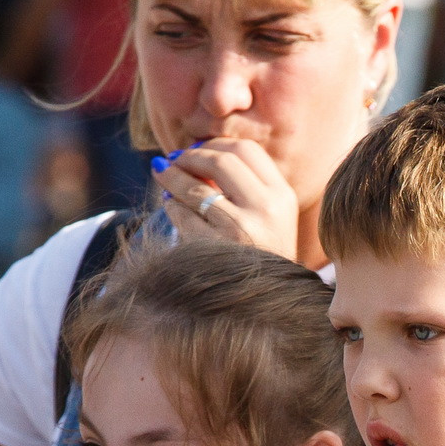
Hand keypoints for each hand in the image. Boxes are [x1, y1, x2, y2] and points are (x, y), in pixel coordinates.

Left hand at [157, 138, 301, 260]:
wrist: (269, 302)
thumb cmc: (263, 254)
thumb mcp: (270, 217)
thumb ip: (244, 184)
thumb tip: (190, 153)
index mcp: (283, 197)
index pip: (246, 150)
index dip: (216, 144)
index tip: (198, 150)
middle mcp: (267, 210)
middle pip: (221, 160)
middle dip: (190, 156)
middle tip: (174, 159)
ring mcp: (241, 230)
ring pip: (196, 188)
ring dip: (171, 176)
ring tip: (162, 173)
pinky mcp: (216, 249)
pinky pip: (182, 215)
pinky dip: (171, 206)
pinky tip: (170, 205)